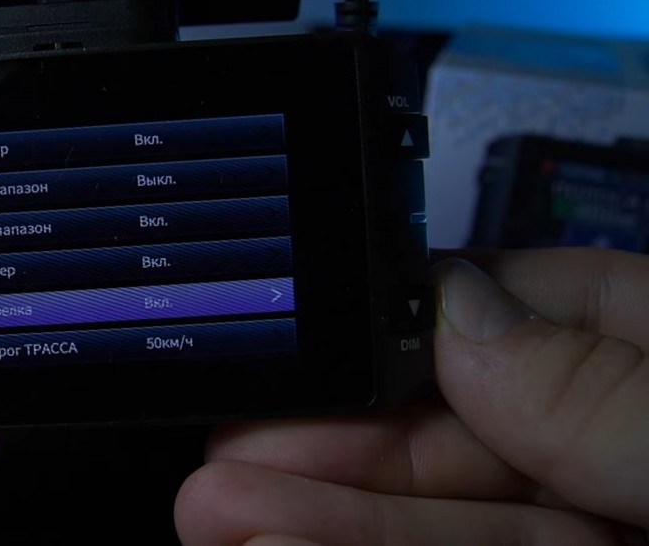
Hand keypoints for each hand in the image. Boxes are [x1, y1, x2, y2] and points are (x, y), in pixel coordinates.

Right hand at [175, 248, 648, 544]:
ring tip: (223, 518)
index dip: (396, 333)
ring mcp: (604, 537)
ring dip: (322, 521)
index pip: (516, 314)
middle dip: (330, 448)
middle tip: (228, 459)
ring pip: (447, 529)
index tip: (305, 347)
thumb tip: (461, 308)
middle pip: (457, 439)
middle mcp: (626, 453)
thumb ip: (606, 386)